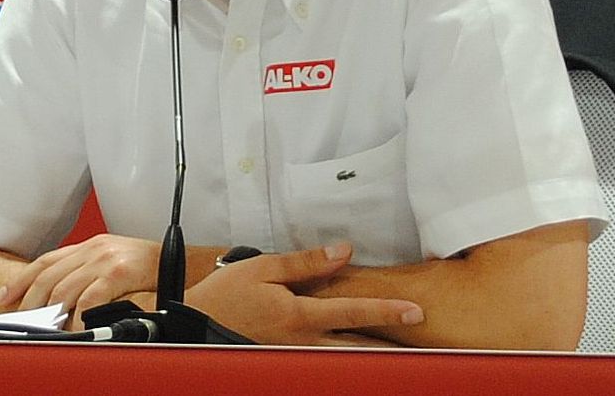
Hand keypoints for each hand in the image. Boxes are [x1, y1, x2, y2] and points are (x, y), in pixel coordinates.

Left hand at [0, 234, 161, 317]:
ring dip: (52, 313)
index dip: (21, 279)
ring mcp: (104, 259)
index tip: (3, 297)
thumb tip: (59, 297)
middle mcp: (94, 248)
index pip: (46, 261)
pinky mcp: (117, 272)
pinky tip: (75, 326)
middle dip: (31, 301)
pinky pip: (88, 298)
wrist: (178, 261)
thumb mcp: (113, 260)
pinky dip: (78, 315)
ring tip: (46, 329)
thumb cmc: (147, 266)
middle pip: (49, 276)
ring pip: (64, 288)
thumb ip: (87, 271)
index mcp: (91, 245)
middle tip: (24, 321)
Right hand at [186, 242, 423, 346]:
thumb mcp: (264, 268)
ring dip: (373, 357)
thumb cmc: (226, 296)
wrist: (192, 330)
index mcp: (299, 316)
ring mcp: (295, 357)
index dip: (387, 311)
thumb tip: (344, 251)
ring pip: (344, 360)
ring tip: (402, 353)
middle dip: (391, 347)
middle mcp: (302, 342)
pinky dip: (346, 360)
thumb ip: (307, 262)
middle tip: (423, 345)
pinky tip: (361, 356)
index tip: (416, 312)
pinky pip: (325, 362)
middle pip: (358, 348)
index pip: (353, 313)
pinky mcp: (286, 363)